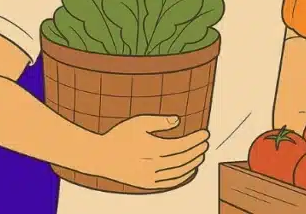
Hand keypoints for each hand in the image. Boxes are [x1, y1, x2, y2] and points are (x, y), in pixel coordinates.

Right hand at [87, 115, 209, 189]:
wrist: (100, 156)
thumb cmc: (119, 136)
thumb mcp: (139, 122)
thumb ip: (160, 121)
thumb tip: (178, 120)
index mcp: (152, 148)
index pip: (182, 146)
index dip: (196, 140)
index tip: (205, 134)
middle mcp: (152, 165)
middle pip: (183, 159)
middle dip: (197, 151)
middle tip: (205, 143)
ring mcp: (149, 177)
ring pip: (179, 172)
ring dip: (193, 163)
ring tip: (201, 155)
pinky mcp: (146, 184)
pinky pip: (170, 183)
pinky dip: (183, 177)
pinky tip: (190, 170)